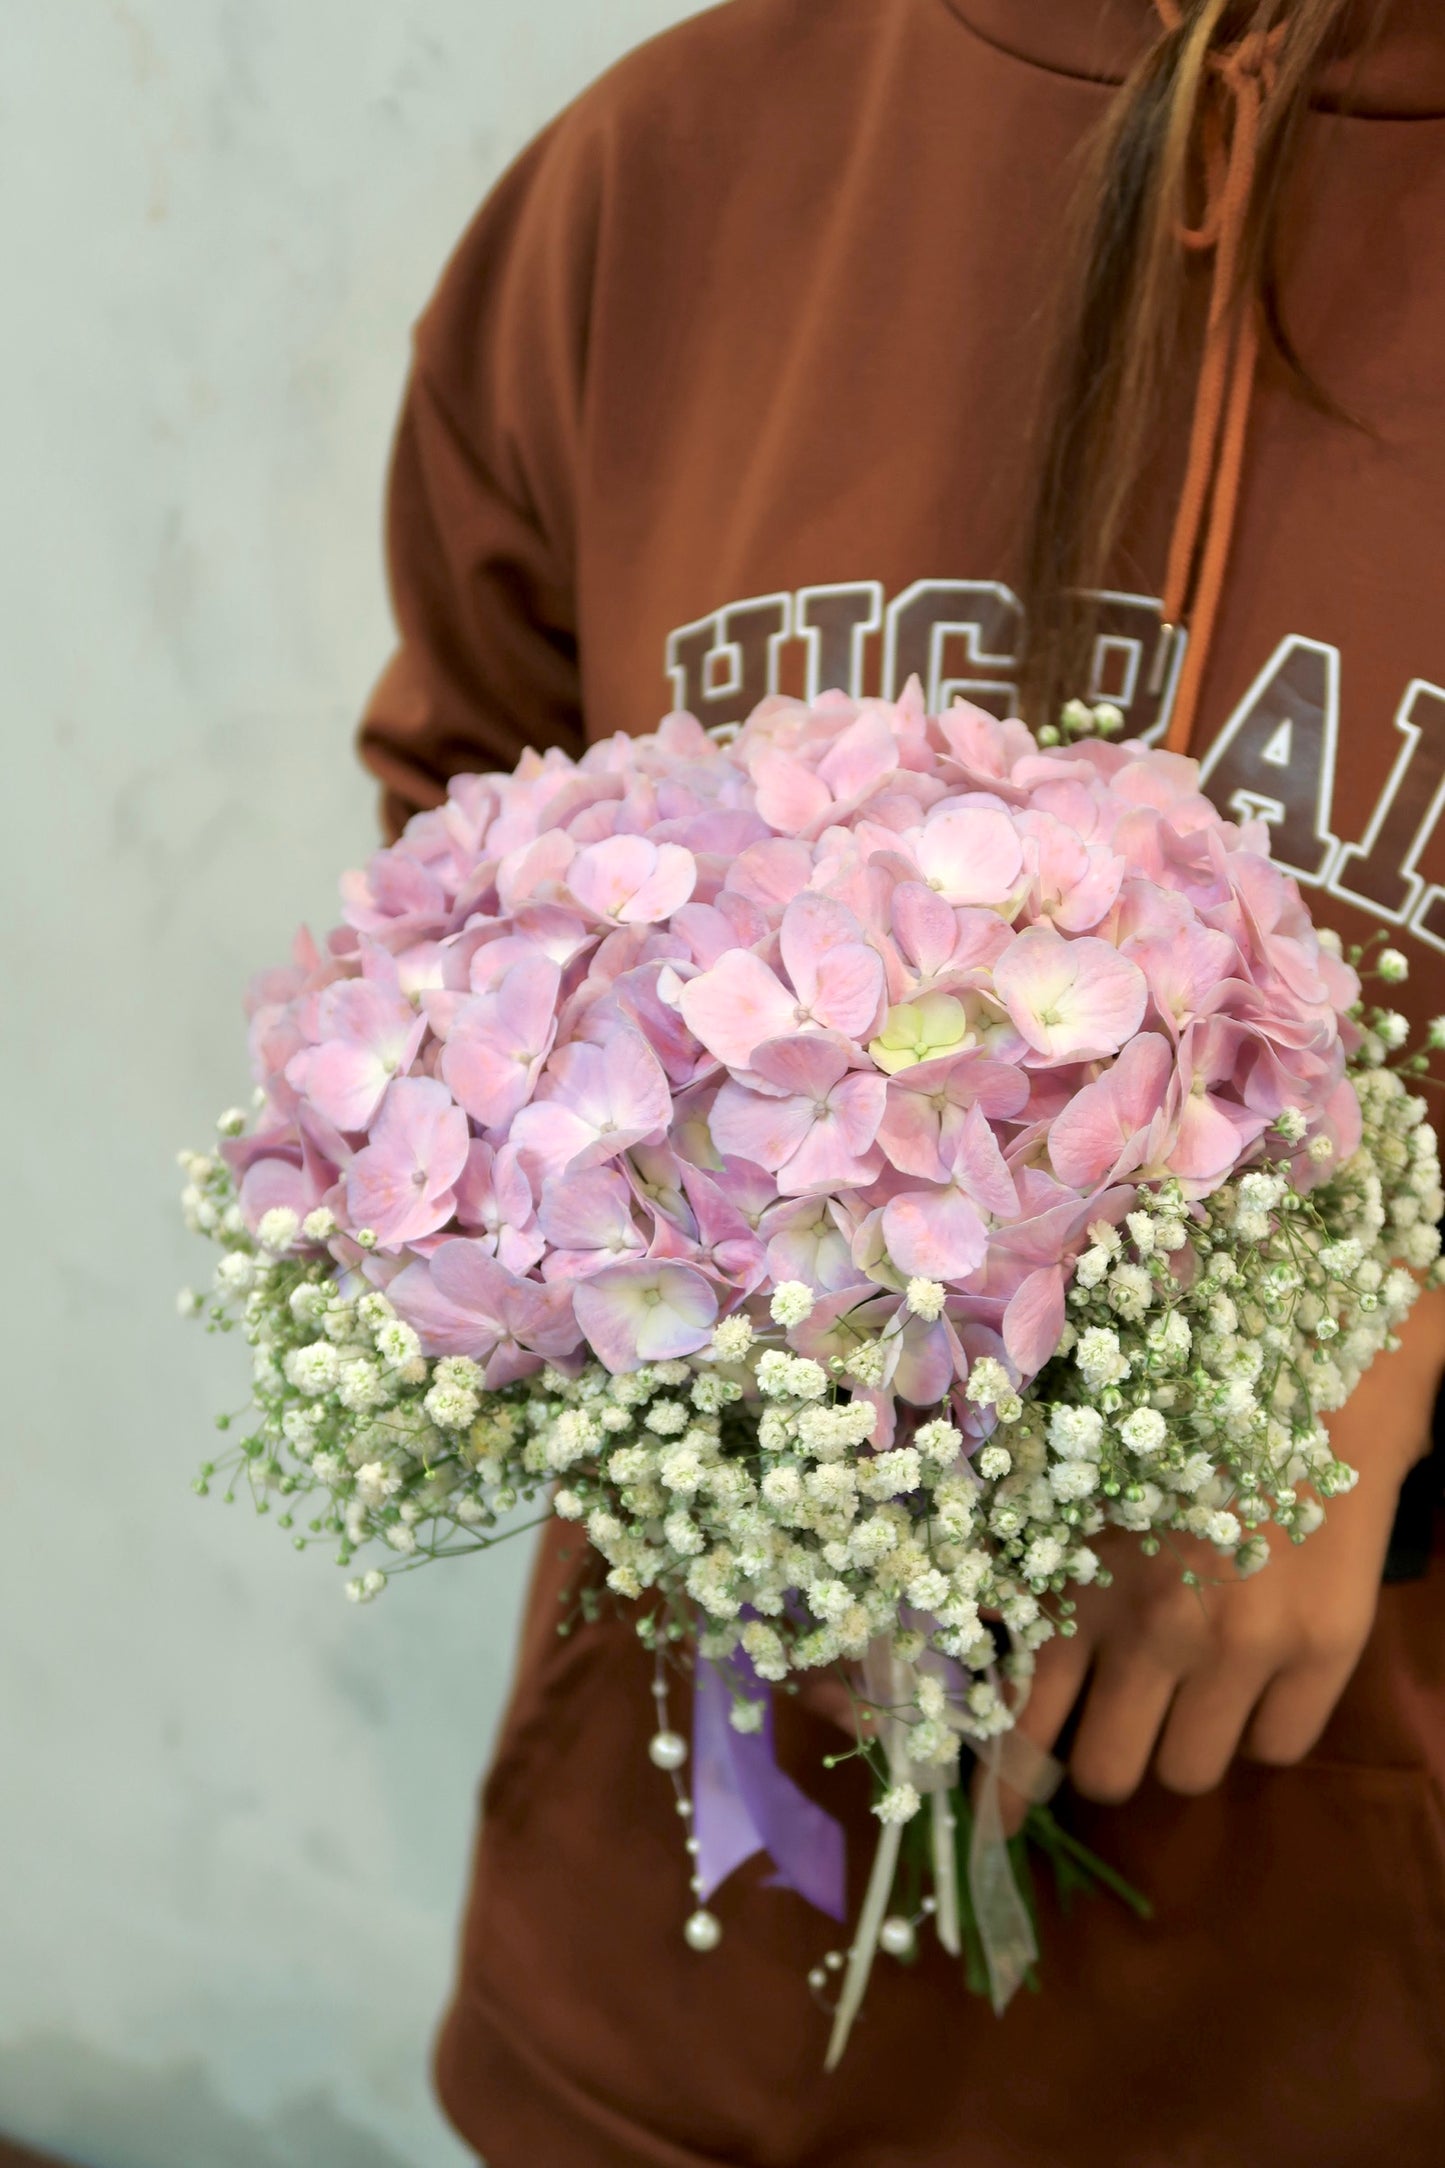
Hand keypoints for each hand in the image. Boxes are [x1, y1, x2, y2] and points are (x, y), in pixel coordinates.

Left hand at [1001, 1284, 1444, 1826]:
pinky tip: (1254, 1679)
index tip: (996, 1823)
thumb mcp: (1072, 1485)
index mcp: (1076, 1586)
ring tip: (1189, 1693)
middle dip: (1104, 1760)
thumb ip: (1028, 1569)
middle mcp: (1153, 1631)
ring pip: (1190, 1774)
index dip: (1006, 1791)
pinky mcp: (1324, 1649)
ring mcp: (1243, 1647)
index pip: (1022, 1728)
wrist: (1304, 1373)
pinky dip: (1259, 1731)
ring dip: (1179, 1747)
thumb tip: (987, 1654)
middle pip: (1110, 1775)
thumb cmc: (1170, 1418)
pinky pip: (1279, 1753)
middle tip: (1114, 1730)